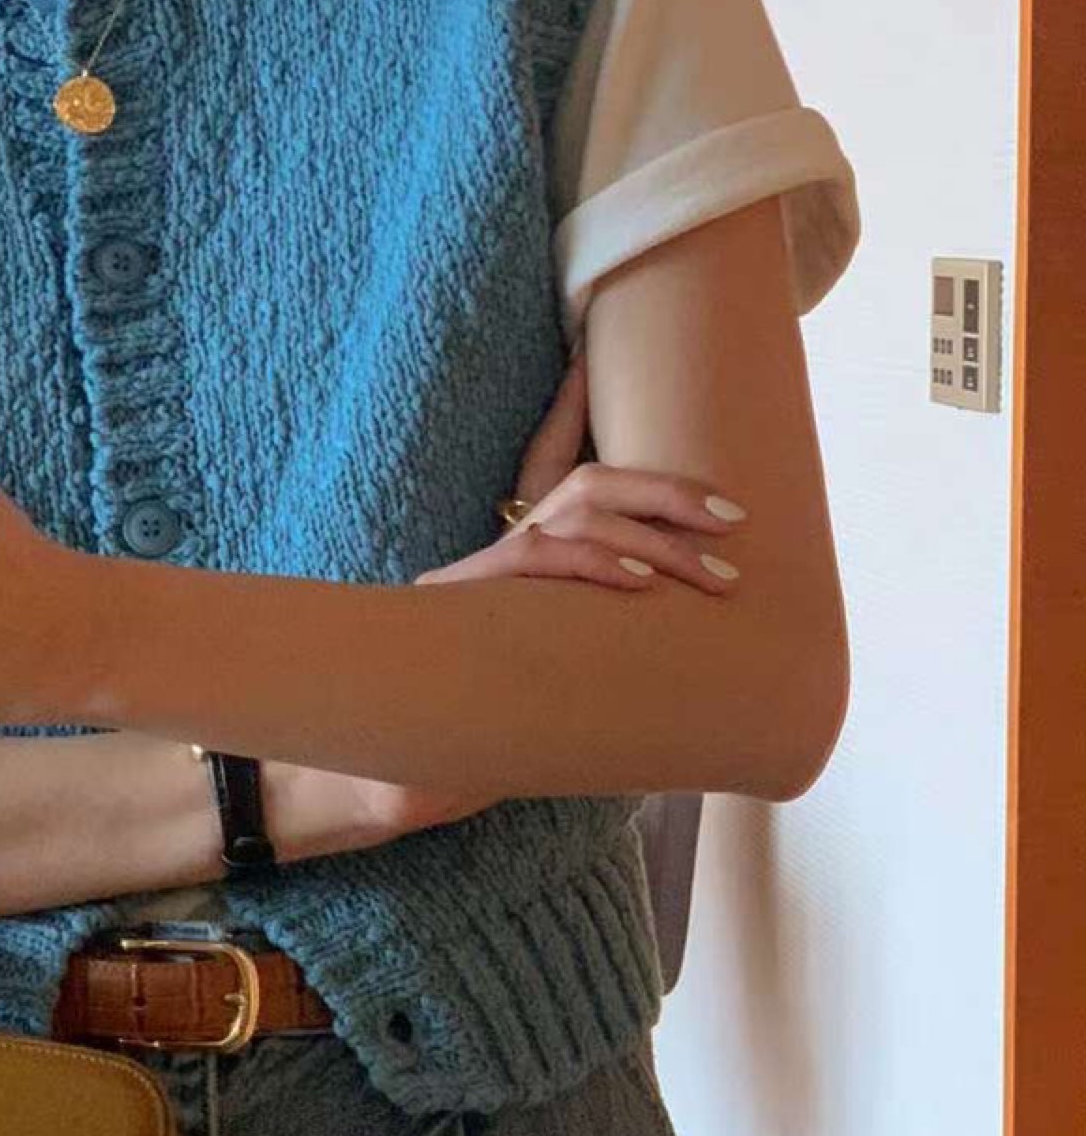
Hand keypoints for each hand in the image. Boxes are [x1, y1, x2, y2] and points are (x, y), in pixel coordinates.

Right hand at [312, 345, 746, 846]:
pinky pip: (539, 560)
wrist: (403, 768)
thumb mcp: (554, 670)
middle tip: (734, 520)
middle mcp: (500, 551)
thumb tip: (676, 644)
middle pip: (587, 483)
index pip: (550, 463)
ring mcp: (483, 572)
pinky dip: (598, 566)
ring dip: (656, 541)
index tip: (598, 367)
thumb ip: (595, 641)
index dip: (570, 409)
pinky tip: (644, 587)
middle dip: (668, 493)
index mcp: (520, 557)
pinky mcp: (469, 600)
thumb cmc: (487, 727)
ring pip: (575, 517)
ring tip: (714, 575)